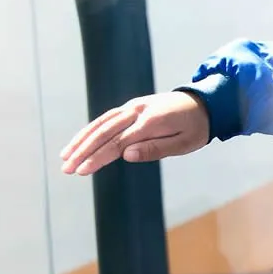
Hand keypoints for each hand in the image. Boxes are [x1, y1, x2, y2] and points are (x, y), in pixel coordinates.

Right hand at [59, 91, 211, 175]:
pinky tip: (80, 141)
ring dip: (82, 139)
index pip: (117, 143)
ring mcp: (133, 106)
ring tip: (65, 156)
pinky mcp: (132, 106)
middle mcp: (138, 111)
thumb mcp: (184, 143)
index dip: (97, 157)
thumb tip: (126, 155)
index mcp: (151, 122)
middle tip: (67, 168)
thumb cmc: (196, 128)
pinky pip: (107, 117)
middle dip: (83, 151)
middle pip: (104, 132)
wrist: (206, 103)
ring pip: (101, 123)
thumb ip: (155, 149)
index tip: (81, 170)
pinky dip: (91, 129)